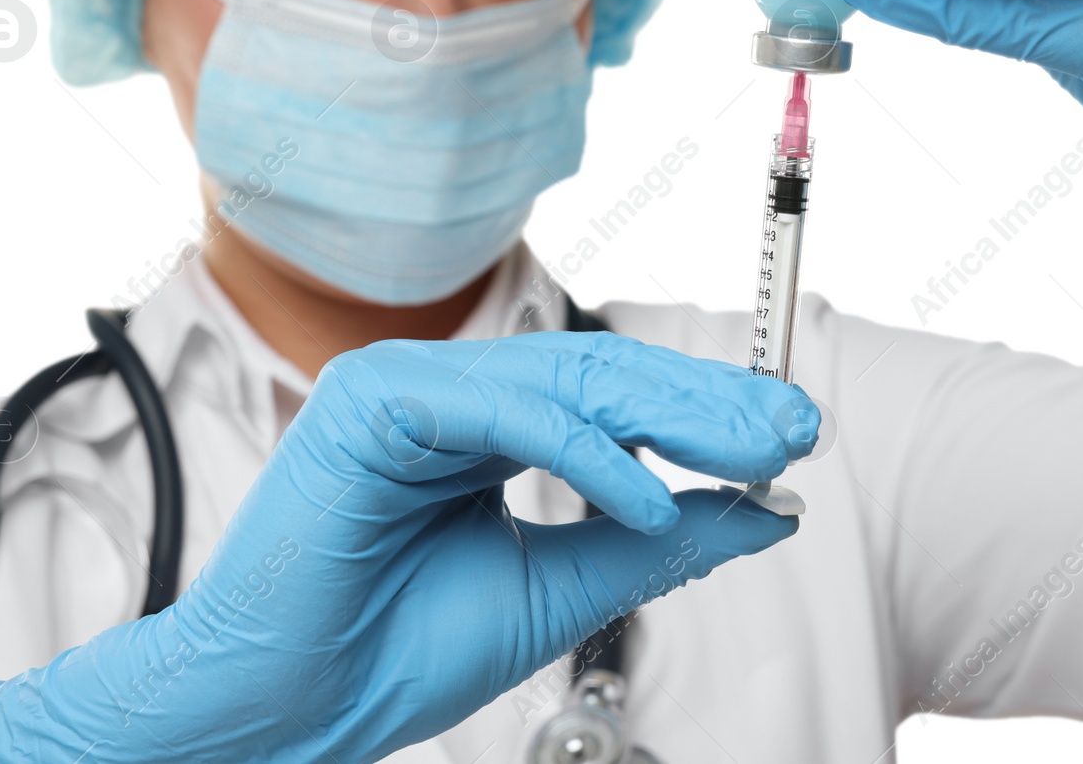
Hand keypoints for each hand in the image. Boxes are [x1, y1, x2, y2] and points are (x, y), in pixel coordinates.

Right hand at [0, 331, 815, 763]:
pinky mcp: (376, 403)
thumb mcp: (561, 590)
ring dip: (671, 414)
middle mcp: (448, 395)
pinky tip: (652, 499)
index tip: (788, 439)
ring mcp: (409, 388)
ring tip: (753, 452)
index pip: (610, 398)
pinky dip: (590, 454)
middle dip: (706, 401)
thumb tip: (764, 511)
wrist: (288, 709)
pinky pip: (510, 415)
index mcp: (481, 428)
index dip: (703, 410)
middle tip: (794, 429)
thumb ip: (655, 545)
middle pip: (601, 373)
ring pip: (566, 379)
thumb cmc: (396, 652)